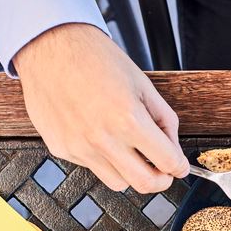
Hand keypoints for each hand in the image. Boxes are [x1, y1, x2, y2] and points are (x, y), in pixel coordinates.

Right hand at [14, 23, 187, 192]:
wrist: (50, 47)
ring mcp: (80, 148)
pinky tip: (100, 135)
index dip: (179, 166)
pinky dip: (104, 159)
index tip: (179, 166)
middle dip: (161, 180)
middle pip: (145, 184)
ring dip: (131, 172)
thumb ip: (163, 119)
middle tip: (162, 171)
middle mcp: (104, 139)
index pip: (167, 161)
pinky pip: (92, 167)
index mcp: (129, 119)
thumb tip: (171, 146)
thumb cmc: (95, 58)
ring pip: (118, 182)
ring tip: (130, 151)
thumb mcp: (142, 83)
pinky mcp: (62, 150)